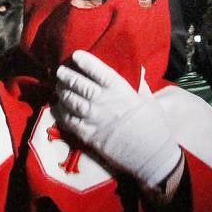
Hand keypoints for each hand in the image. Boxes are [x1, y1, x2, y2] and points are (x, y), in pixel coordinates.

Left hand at [53, 50, 181, 190]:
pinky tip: (57, 106)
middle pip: (78, 84)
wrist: (152, 157)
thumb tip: (137, 67)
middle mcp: (103, 102)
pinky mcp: (88, 135)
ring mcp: (94, 119)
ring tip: (58, 87)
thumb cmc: (154, 127)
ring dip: (62, 92)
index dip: (85, 61)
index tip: (76, 55)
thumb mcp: (149, 100)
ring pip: (70, 100)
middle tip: (60, 71)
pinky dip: (60, 112)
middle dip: (67, 75)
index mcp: (120, 90)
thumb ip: (139, 83)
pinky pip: (69, 120)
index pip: (98, 71)